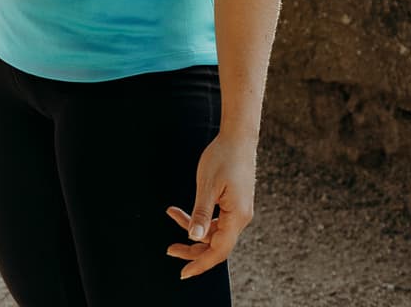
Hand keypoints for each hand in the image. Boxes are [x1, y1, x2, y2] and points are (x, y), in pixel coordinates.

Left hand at [165, 133, 256, 279]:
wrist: (238, 137)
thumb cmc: (223, 157)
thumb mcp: (207, 185)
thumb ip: (201, 214)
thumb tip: (194, 237)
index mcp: (237, 217)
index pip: (219, 251)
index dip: (200, 264)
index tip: (183, 273)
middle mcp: (241, 218)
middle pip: (216, 245)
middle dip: (192, 248)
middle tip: (169, 249)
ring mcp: (238, 211)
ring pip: (214, 232)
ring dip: (192, 229)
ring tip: (171, 214)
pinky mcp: (234, 204)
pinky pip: (216, 220)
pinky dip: (199, 218)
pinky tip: (181, 210)